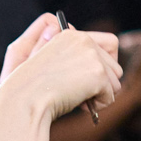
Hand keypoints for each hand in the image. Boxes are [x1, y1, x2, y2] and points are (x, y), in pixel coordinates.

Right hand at [0, 23, 121, 123]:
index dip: (106, 64)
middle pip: (115, 67)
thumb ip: (75, 59)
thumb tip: (105, 69)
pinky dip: (98, 106)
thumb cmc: (32, 89)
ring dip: (100, 95)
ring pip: (115, 83)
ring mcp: (92, 56)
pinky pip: (110, 97)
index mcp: (71, 35)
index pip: (110, 43)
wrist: (24, 99)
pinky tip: (79, 105)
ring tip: (78, 99)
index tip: (92, 78)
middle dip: (103, 84)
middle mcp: (84, 40)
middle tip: (81, 94)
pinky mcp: (97, 73)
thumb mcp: (53, 65)